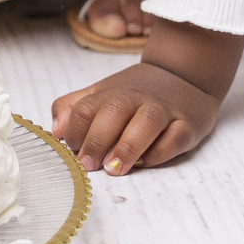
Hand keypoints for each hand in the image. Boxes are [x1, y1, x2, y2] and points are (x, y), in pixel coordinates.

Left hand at [51, 18, 243, 174]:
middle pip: (114, 111)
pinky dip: (161, 151)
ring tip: (114, 169)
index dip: (74, 130)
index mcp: (111, 93)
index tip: (70, 152)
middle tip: (88, 165)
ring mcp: (164, 111)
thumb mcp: (100, 94)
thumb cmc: (135, 94)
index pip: (85, 108)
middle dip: (97, 139)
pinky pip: (175, 138)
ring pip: (146, 122)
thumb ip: (72, 108)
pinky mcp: (187, 125)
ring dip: (128, 146)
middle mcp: (137, 99)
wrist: (184, 75)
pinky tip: (146, 162)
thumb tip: (56, 131)